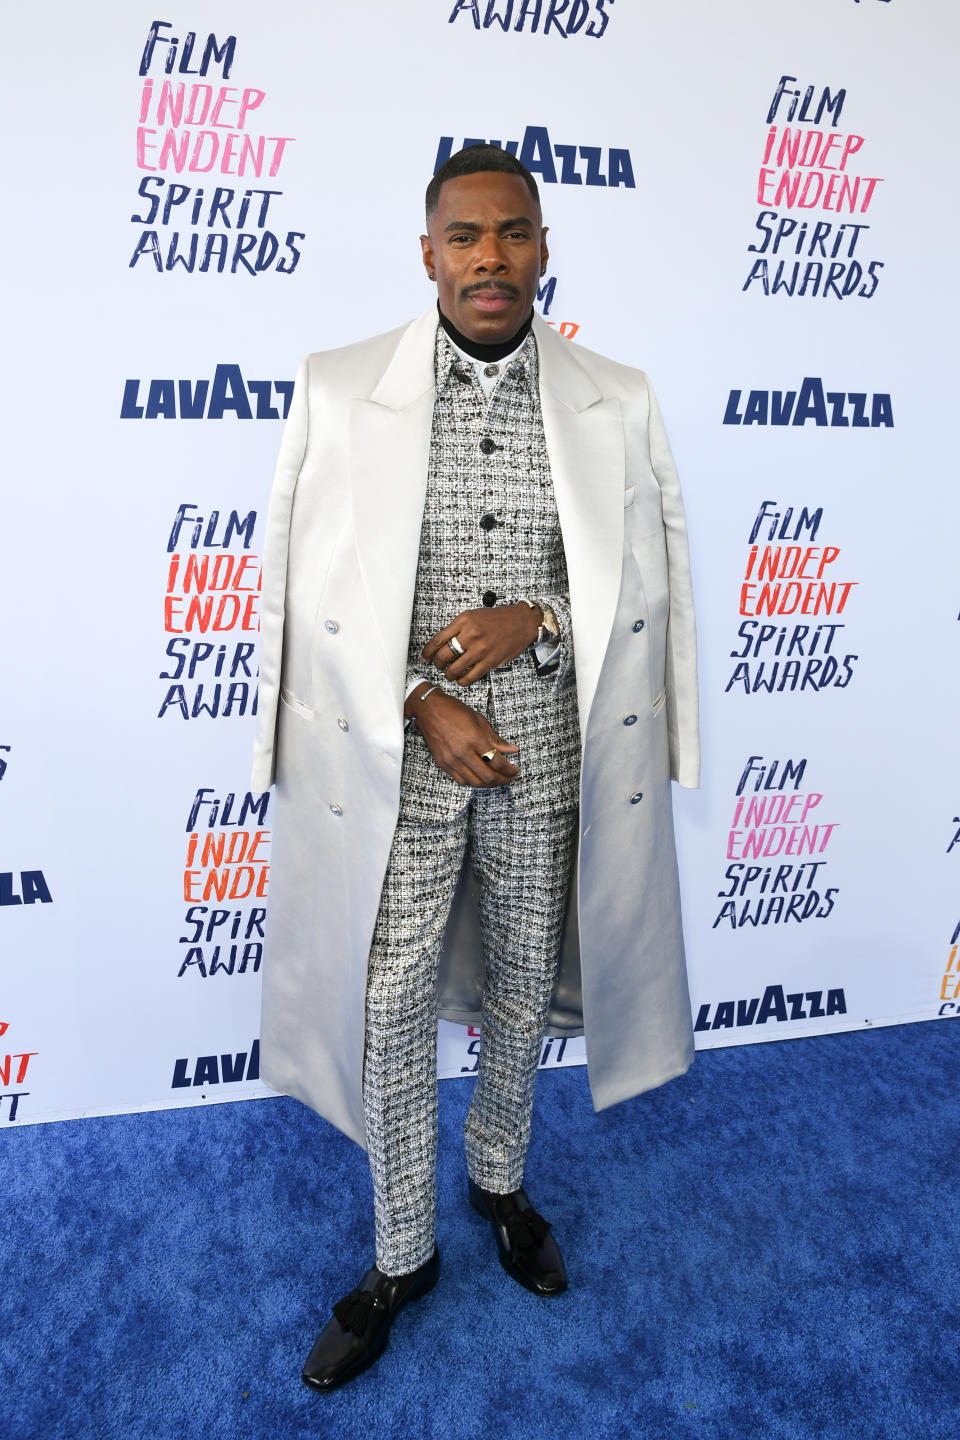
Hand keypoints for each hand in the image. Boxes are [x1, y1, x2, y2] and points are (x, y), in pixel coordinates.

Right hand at [405, 687, 519, 786]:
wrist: (429, 710)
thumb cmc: (454, 711)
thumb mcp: (479, 721)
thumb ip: (496, 739)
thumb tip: (513, 750)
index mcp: (474, 738)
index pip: (497, 761)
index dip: (509, 770)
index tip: (515, 771)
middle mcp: (463, 752)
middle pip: (487, 776)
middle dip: (502, 780)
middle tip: (509, 779)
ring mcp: (451, 760)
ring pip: (474, 782)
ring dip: (489, 784)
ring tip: (496, 780)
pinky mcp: (443, 763)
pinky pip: (461, 780)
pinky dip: (473, 782)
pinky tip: (480, 778)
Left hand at [422, 604, 540, 686]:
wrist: (521, 622)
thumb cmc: (499, 618)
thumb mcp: (474, 615)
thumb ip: (458, 627)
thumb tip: (442, 642)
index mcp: (464, 621)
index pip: (437, 640)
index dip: (427, 652)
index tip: (425, 657)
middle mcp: (470, 635)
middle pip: (444, 656)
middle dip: (437, 664)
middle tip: (437, 666)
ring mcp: (480, 649)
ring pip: (455, 669)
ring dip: (449, 674)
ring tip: (449, 674)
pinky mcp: (490, 661)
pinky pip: (471, 676)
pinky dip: (462, 681)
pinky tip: (461, 679)